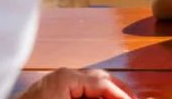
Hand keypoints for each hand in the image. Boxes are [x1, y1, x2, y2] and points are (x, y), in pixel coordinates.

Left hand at [18, 68, 135, 98]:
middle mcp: (62, 75)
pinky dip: (89, 98)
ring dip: (102, 95)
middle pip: (98, 79)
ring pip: (88, 85)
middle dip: (115, 92)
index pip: (103, 83)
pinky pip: (77, 92)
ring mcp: (54, 84)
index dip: (121, 95)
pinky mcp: (49, 93)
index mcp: (67, 77)